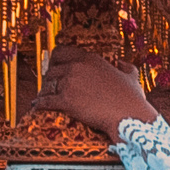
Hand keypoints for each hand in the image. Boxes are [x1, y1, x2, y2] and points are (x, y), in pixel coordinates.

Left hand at [35, 46, 156, 142]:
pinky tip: (37, 106)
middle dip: (49, 77)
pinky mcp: (66, 101)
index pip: (62, 52)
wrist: (130, 118)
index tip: (55, 66)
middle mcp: (77, 67)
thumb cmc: (133, 100)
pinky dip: (40, 104)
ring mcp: (70, 83)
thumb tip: (122, 63)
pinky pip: (46, 100)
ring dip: (43, 90)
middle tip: (49, 84)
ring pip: (47, 84)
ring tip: (42, 96)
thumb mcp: (132, 77)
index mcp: (91, 58)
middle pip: (52, 69)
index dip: (56, 60)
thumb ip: (125, 67)